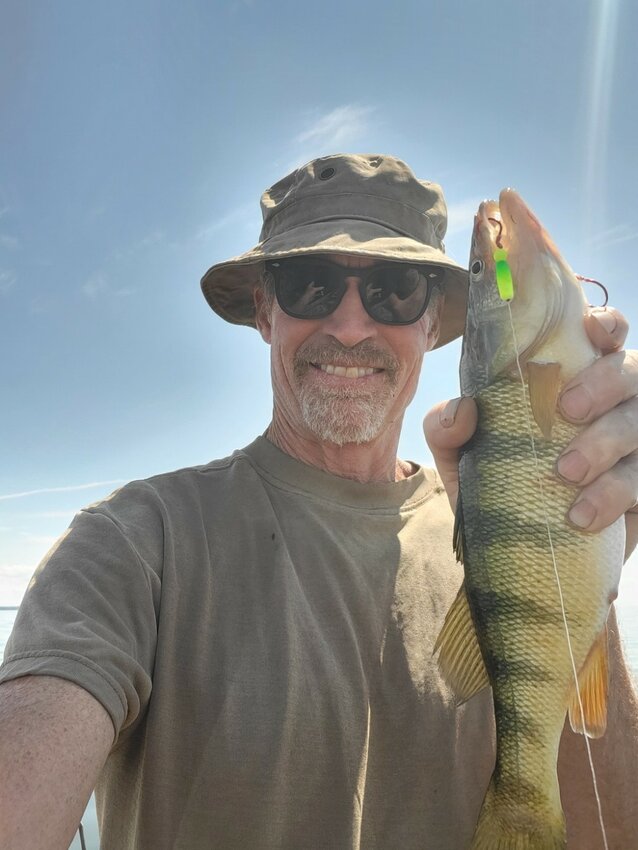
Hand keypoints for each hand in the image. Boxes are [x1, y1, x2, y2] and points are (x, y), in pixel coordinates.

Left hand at [424, 306, 637, 559]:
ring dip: (607, 444)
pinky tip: (581, 517)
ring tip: (566, 473)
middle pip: (633, 372)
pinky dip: (615, 497)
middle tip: (567, 410)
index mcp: (575, 380)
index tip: (591, 328)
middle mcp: (613, 406)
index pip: (605, 335)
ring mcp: (635, 450)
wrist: (510, 552)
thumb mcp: (461, 453)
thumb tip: (462, 410)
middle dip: (605, 383)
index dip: (607, 324)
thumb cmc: (494, 482)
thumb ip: (448, 426)